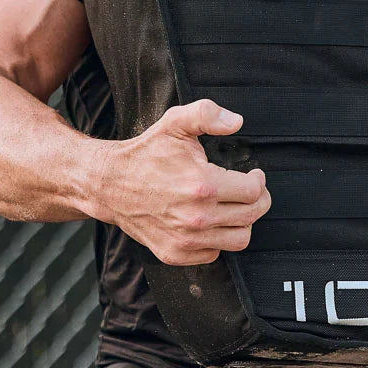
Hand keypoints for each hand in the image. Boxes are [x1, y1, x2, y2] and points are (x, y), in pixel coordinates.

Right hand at [97, 99, 271, 264]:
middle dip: (258, 200)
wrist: (109, 184)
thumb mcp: (175, 123)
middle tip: (250, 190)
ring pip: (239, 239)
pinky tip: (209, 220)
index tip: (254, 175)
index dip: (258, 181)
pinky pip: (214, 253)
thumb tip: (236, 122)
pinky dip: (217, 239)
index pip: (254, 191)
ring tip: (233, 206)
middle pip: (251, 215)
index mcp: (203, 185)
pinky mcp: (175, 253)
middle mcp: (197, 217)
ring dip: (242, 222)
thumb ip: (208, 114)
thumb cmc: (146, 153)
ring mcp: (186, 239)